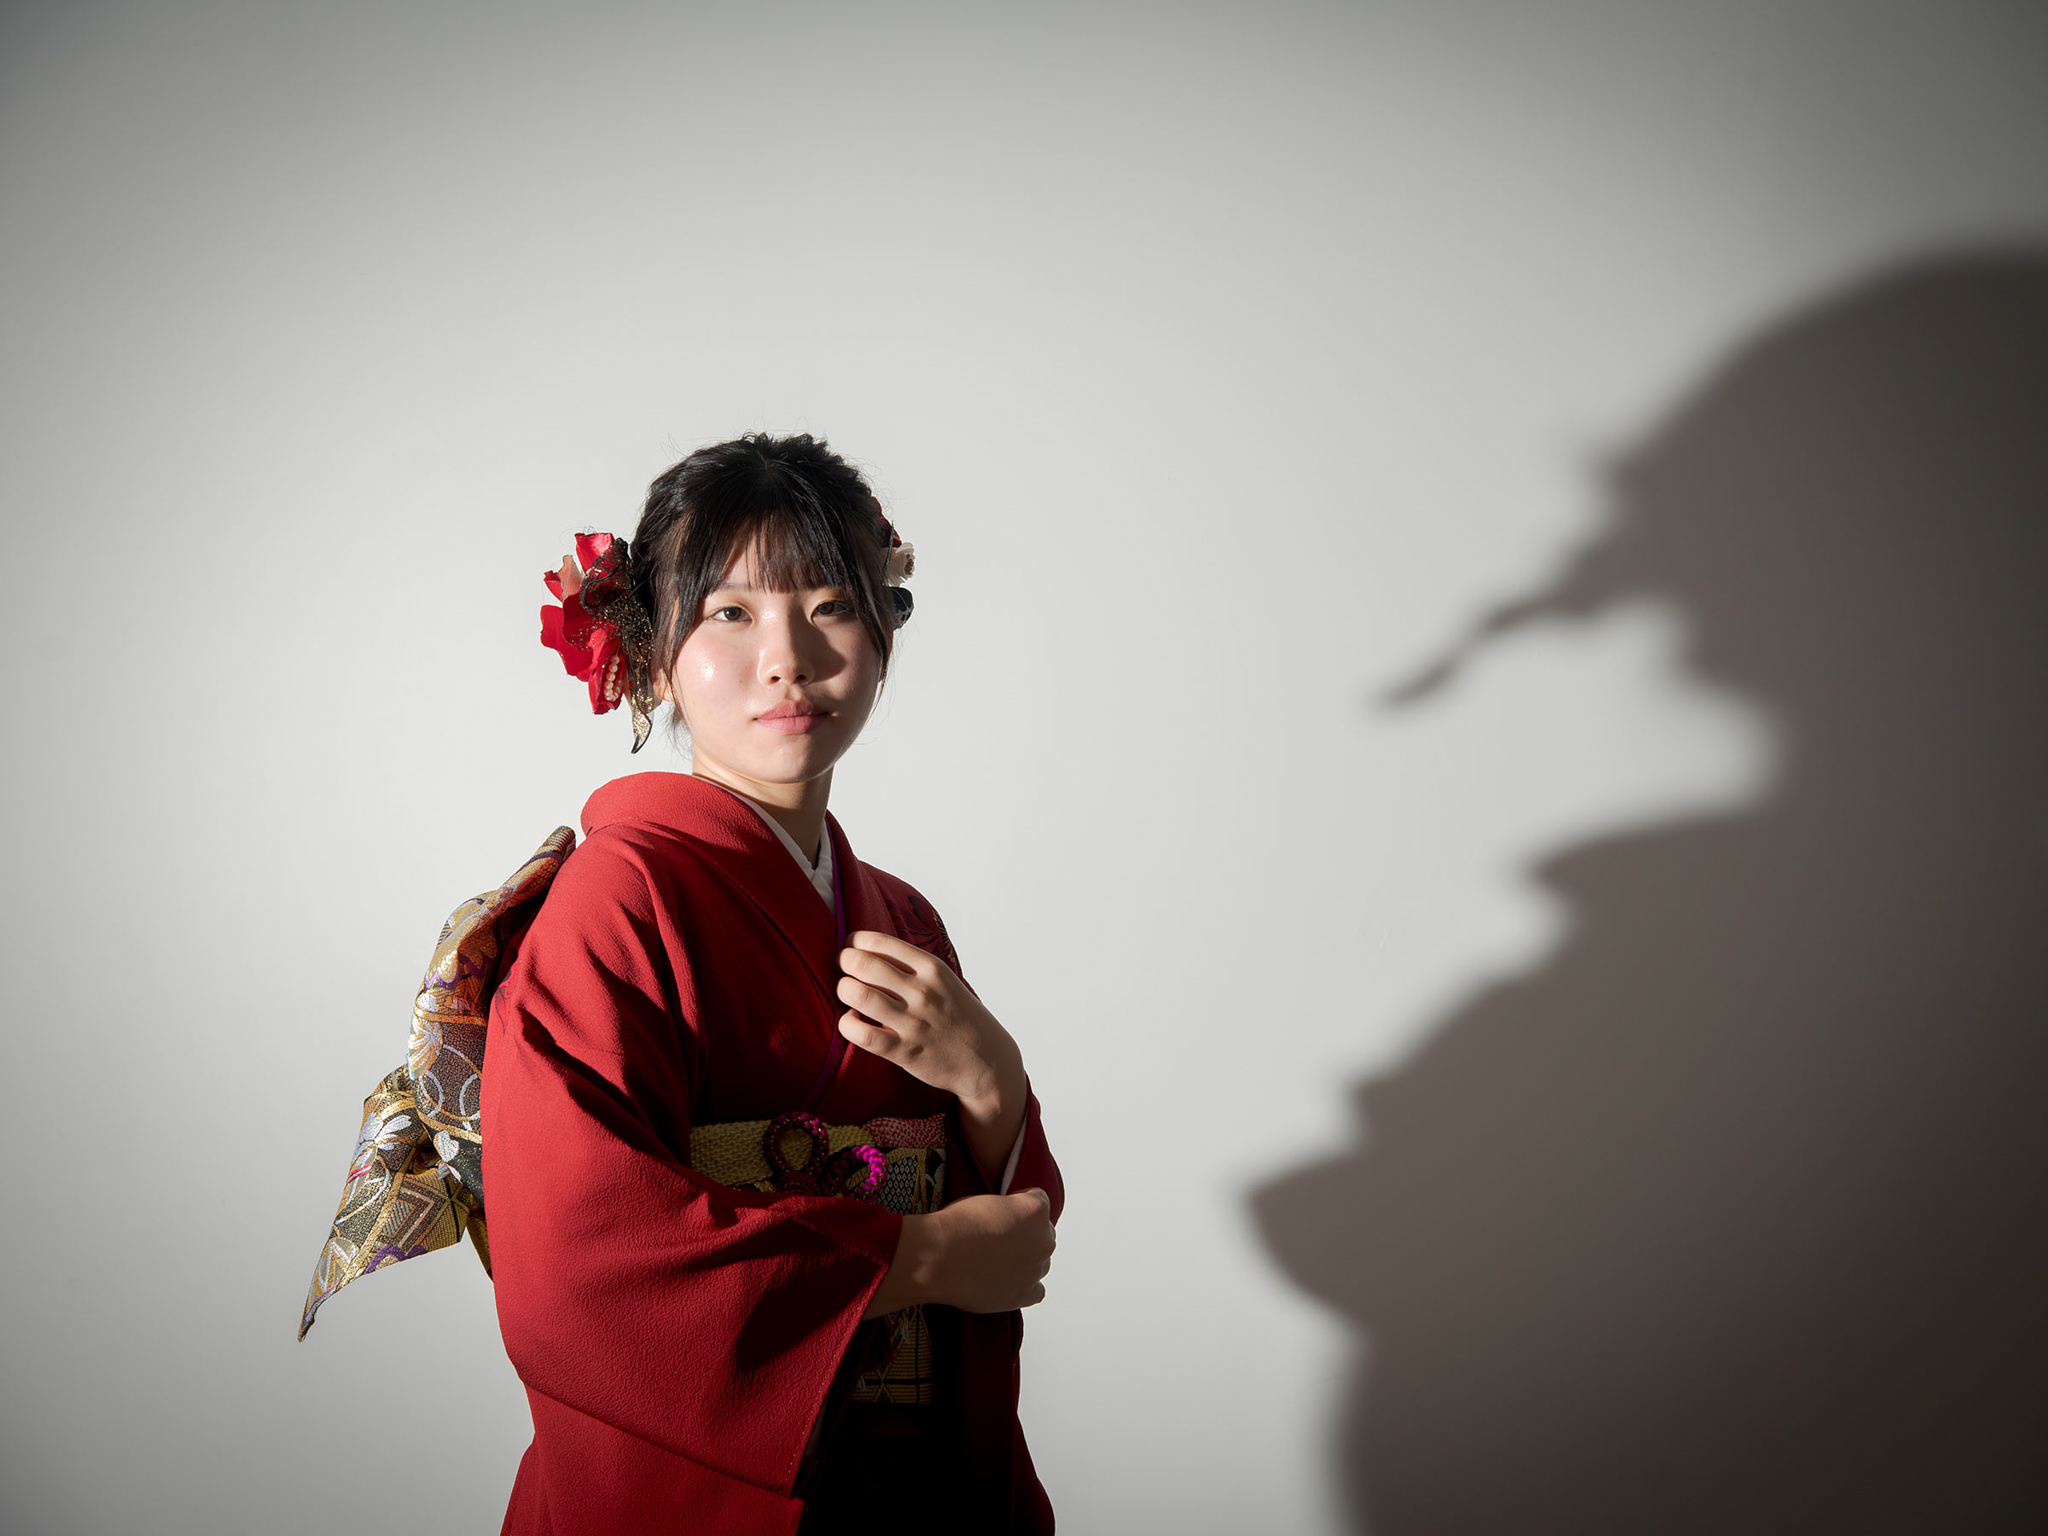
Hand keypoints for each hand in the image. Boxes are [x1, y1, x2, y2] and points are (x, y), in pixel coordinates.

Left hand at [836, 931, 1023, 1117]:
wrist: (986, 1059)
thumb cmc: (958, 1016)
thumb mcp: (944, 980)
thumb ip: (911, 965)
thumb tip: (868, 949)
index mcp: (931, 968)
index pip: (880, 942)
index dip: (854, 942)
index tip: (851, 948)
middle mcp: (922, 991)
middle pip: (863, 963)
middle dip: (844, 961)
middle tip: (843, 968)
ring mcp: (913, 1021)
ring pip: (858, 994)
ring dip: (843, 990)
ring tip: (848, 993)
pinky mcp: (904, 1051)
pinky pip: (862, 1034)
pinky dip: (847, 1024)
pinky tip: (851, 1021)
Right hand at [866, 1190, 1055, 1317]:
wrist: (938, 1258)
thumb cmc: (957, 1225)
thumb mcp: (987, 1199)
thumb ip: (1010, 1208)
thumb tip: (1010, 1221)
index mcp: (1036, 1210)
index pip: (1039, 1200)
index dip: (1018, 1204)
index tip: (1003, 1212)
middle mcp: (1043, 1240)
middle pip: (1042, 1234)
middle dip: (1026, 1235)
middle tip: (998, 1239)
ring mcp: (1035, 1270)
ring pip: (1039, 1262)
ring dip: (1025, 1260)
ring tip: (996, 1261)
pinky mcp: (1024, 1294)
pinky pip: (1037, 1290)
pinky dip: (1025, 1286)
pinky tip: (1007, 1281)